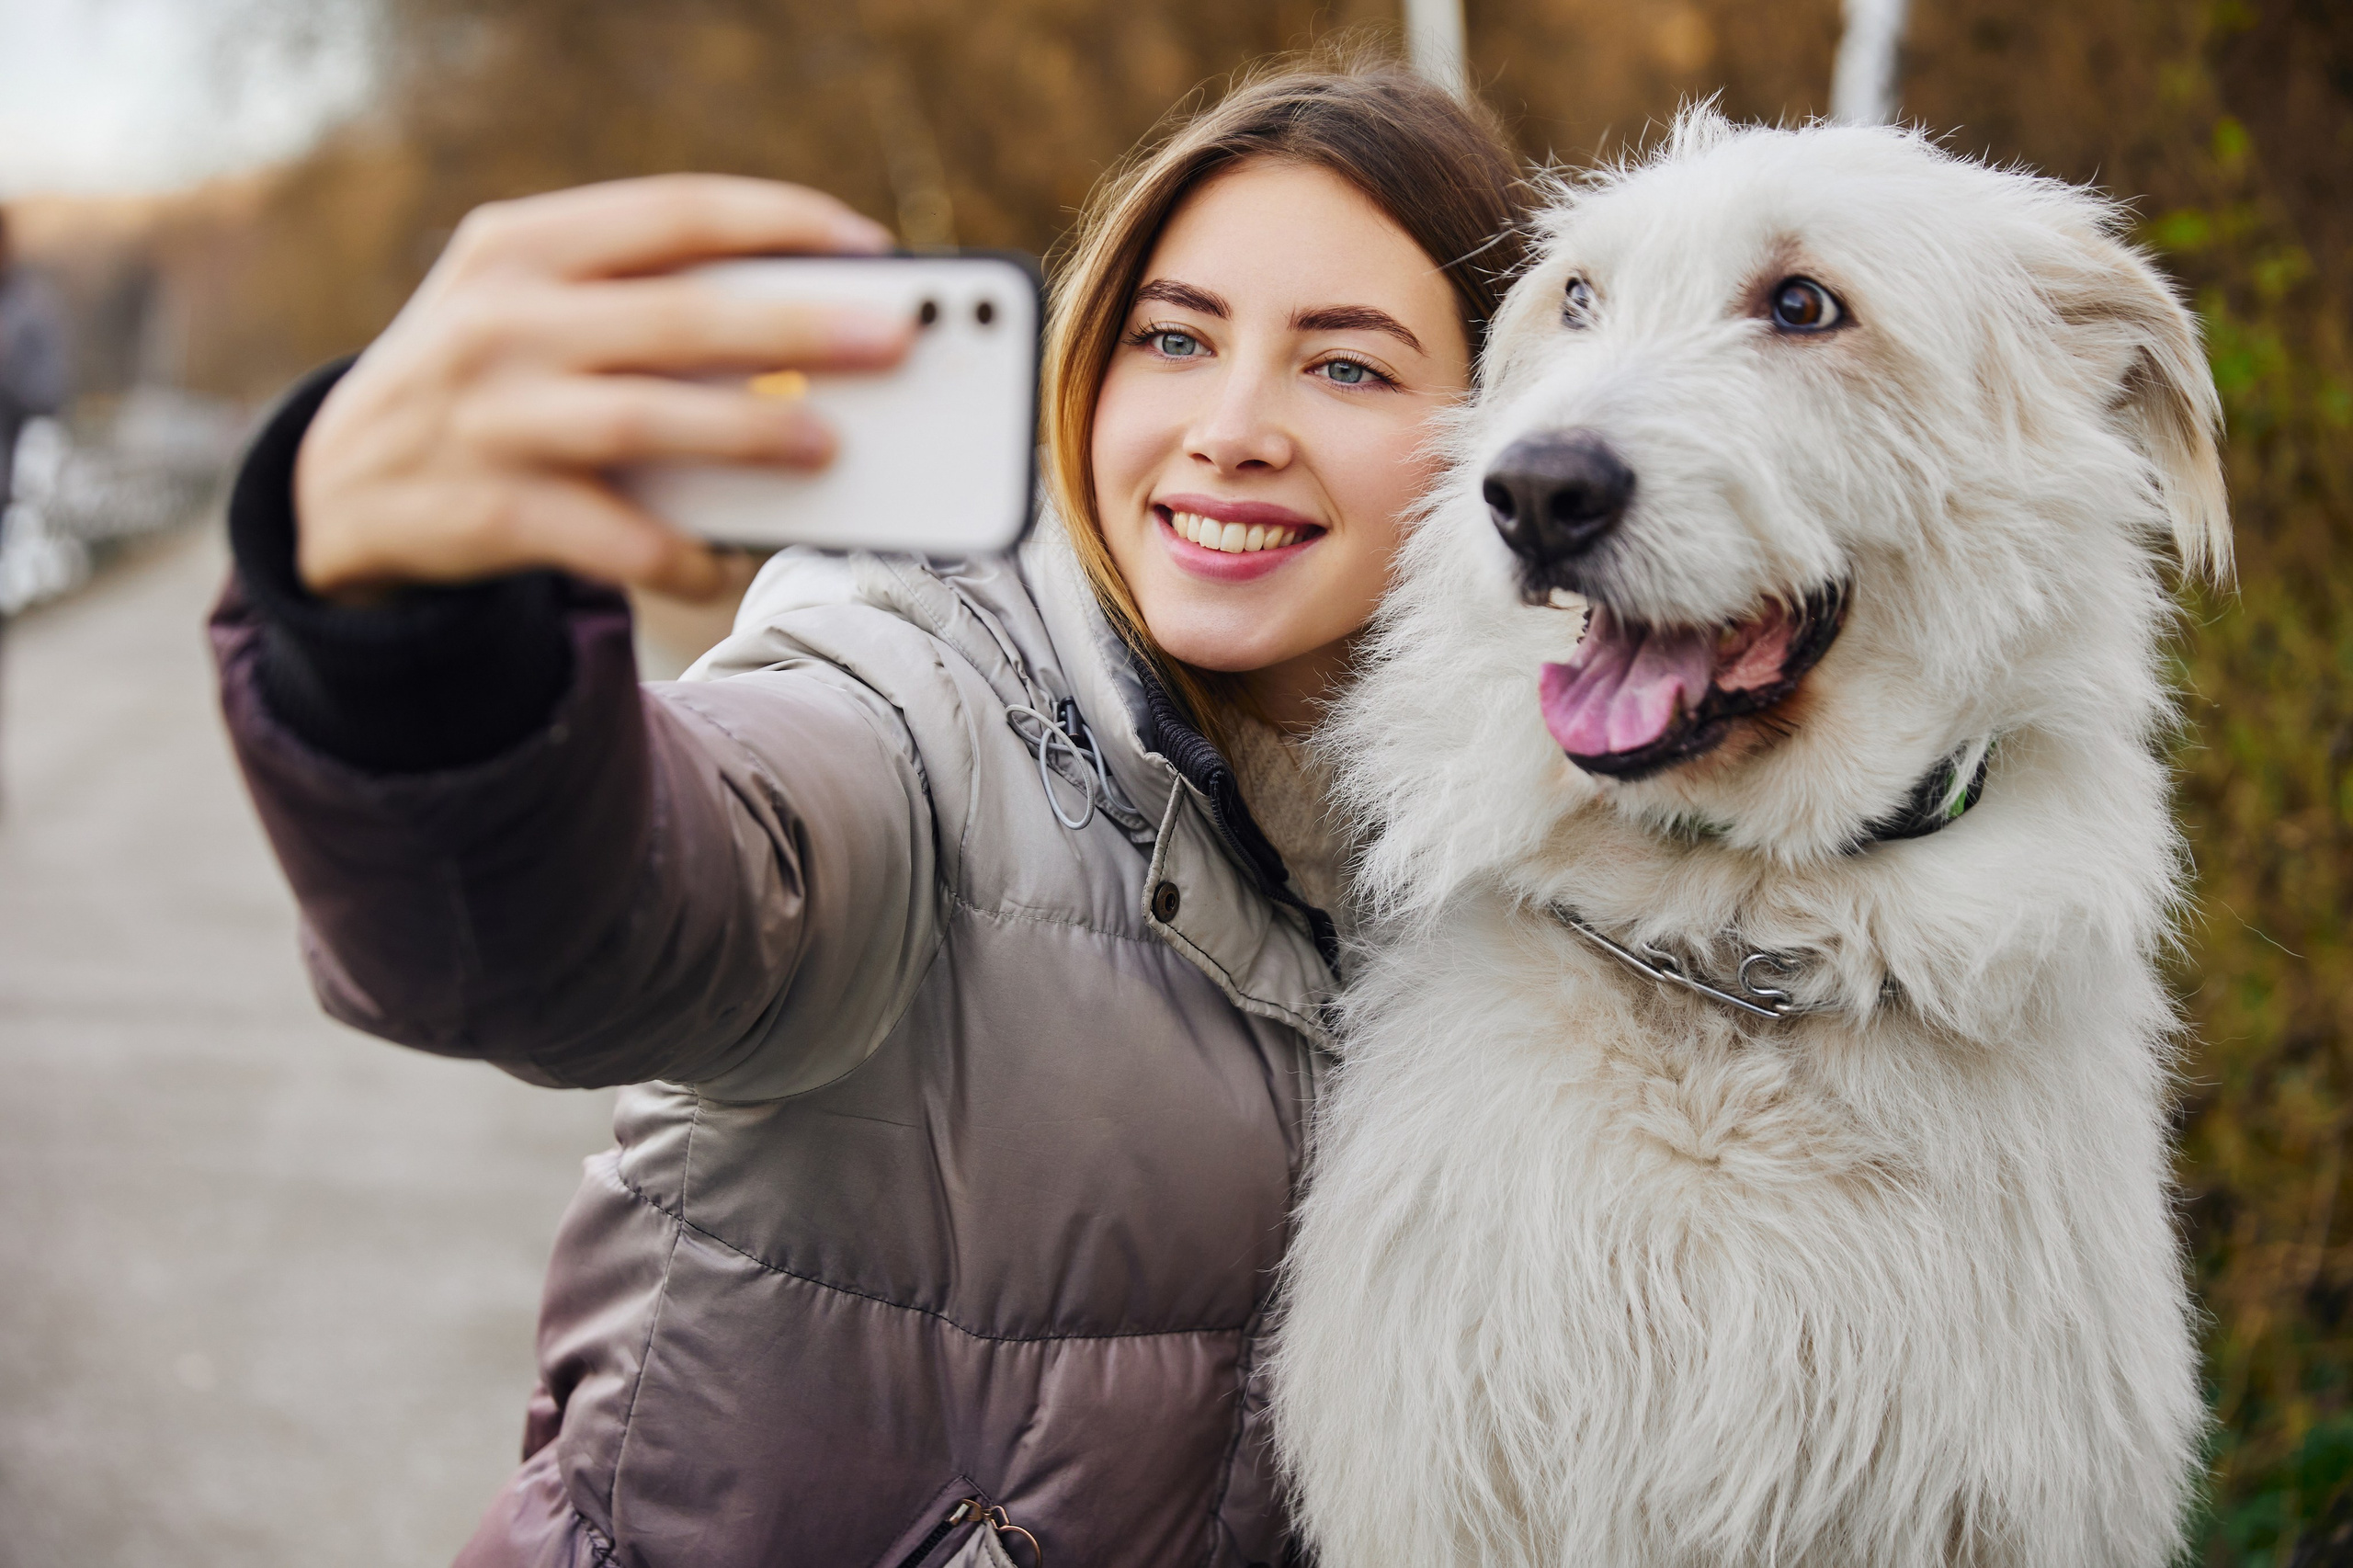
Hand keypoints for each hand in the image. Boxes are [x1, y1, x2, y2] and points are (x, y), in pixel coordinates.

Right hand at [292, 175, 911, 603]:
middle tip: (892, 337)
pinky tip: (725, 563)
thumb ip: (648, 306)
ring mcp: (486, 415)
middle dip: (795, 323)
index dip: (779, 224)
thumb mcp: (538, 311)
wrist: (341, 486)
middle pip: (672, 314)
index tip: (869, 245)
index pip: (672, 214)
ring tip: (828, 446)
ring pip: (639, 419)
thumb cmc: (494, 382)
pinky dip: (677, 554)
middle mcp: (497, 319)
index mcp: (522, 245)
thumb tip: (816, 341)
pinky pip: (606, 537)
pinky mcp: (482, 509)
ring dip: (742, 432)